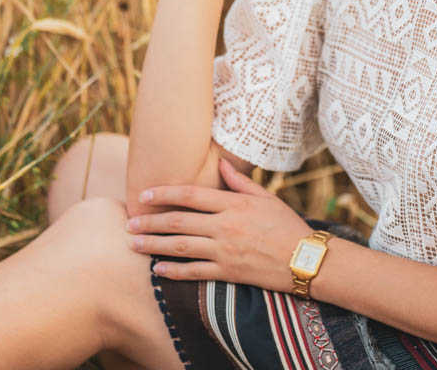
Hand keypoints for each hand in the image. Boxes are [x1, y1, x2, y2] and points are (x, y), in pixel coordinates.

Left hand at [126, 158, 312, 291]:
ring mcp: (225, 250)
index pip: (190, 195)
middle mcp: (225, 226)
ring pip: (180, 247)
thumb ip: (240, 182)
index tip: (144, 195)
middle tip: (129, 223)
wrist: (307, 261)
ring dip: (154, 245)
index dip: (163, 194)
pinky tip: (158, 269)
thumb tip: (221, 164)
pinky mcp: (229, 272)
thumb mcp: (266, 197)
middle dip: (150, 222)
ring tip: (134, 244)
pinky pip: (195, 272)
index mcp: (234, 204)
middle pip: (178, 222)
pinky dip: (174, 271)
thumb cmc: (287, 226)